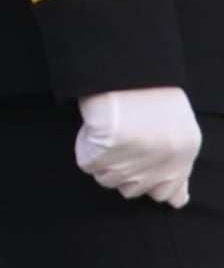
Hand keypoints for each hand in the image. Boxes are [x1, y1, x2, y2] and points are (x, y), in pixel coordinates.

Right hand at [75, 87, 201, 207]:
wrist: (123, 66)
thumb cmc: (146, 89)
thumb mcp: (176, 127)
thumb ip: (175, 164)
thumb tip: (175, 202)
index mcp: (183, 154)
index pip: (165, 194)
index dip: (146, 178)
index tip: (135, 158)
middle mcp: (162, 163)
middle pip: (131, 189)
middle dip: (121, 168)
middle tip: (119, 138)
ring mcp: (134, 159)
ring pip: (107, 179)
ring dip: (101, 158)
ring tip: (106, 130)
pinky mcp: (106, 151)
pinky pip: (87, 164)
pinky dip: (85, 147)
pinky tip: (93, 127)